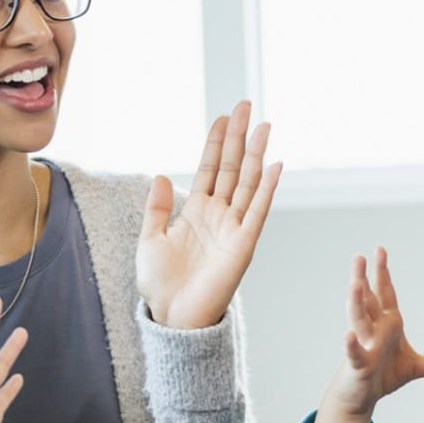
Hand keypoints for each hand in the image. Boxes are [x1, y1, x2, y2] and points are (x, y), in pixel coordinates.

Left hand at [137, 100, 281, 328]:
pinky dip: (266, 188)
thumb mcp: (150, 239)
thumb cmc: (161, 284)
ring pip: (247, 182)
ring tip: (263, 126)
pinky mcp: (243, 244)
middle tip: (246, 106)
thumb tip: (160, 175)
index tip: (222, 116)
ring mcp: (233, 228)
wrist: (172, 316)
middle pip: (231, 167)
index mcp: (195, 211)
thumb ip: (157, 208)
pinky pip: (257, 211)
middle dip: (238, 137)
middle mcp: (218, 215)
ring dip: (255, 154)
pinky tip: (274, 165)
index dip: (215, 142)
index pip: (209, 168)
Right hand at [308, 247, 423, 422]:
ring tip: (355, 283)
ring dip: (356, 302)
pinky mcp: (357, 364)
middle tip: (359, 257)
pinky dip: (351, 344)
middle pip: (367, 300)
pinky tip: (348, 335)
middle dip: (362, 278)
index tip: (380, 250)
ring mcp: (363, 344)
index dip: (382, 273)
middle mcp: (372, 330)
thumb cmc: (381, 374)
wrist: (361, 395)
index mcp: (386, 324)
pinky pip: (354, 352)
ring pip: (358, 320)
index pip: (384, 294)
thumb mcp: (415, 368)